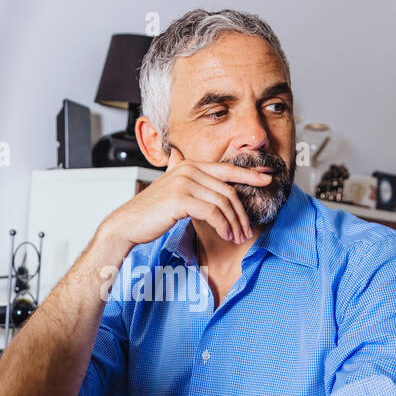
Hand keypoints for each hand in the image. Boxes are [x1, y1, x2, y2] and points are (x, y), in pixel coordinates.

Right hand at [97, 146, 272, 247]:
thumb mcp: (170, 188)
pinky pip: (213, 212)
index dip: (249, 175)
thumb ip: (180, 175)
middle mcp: (188, 169)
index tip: (268, 179)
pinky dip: (223, 226)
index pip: (226, 169)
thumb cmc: (150, 211)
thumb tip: (180, 157)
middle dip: (242, 212)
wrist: (127, 224)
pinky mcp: (181, 199)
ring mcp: (184, 183)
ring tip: (237, 238)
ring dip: (234, 223)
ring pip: (223, 203)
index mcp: (189, 165)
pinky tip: (226, 236)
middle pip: (228, 190)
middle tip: (247, 230)